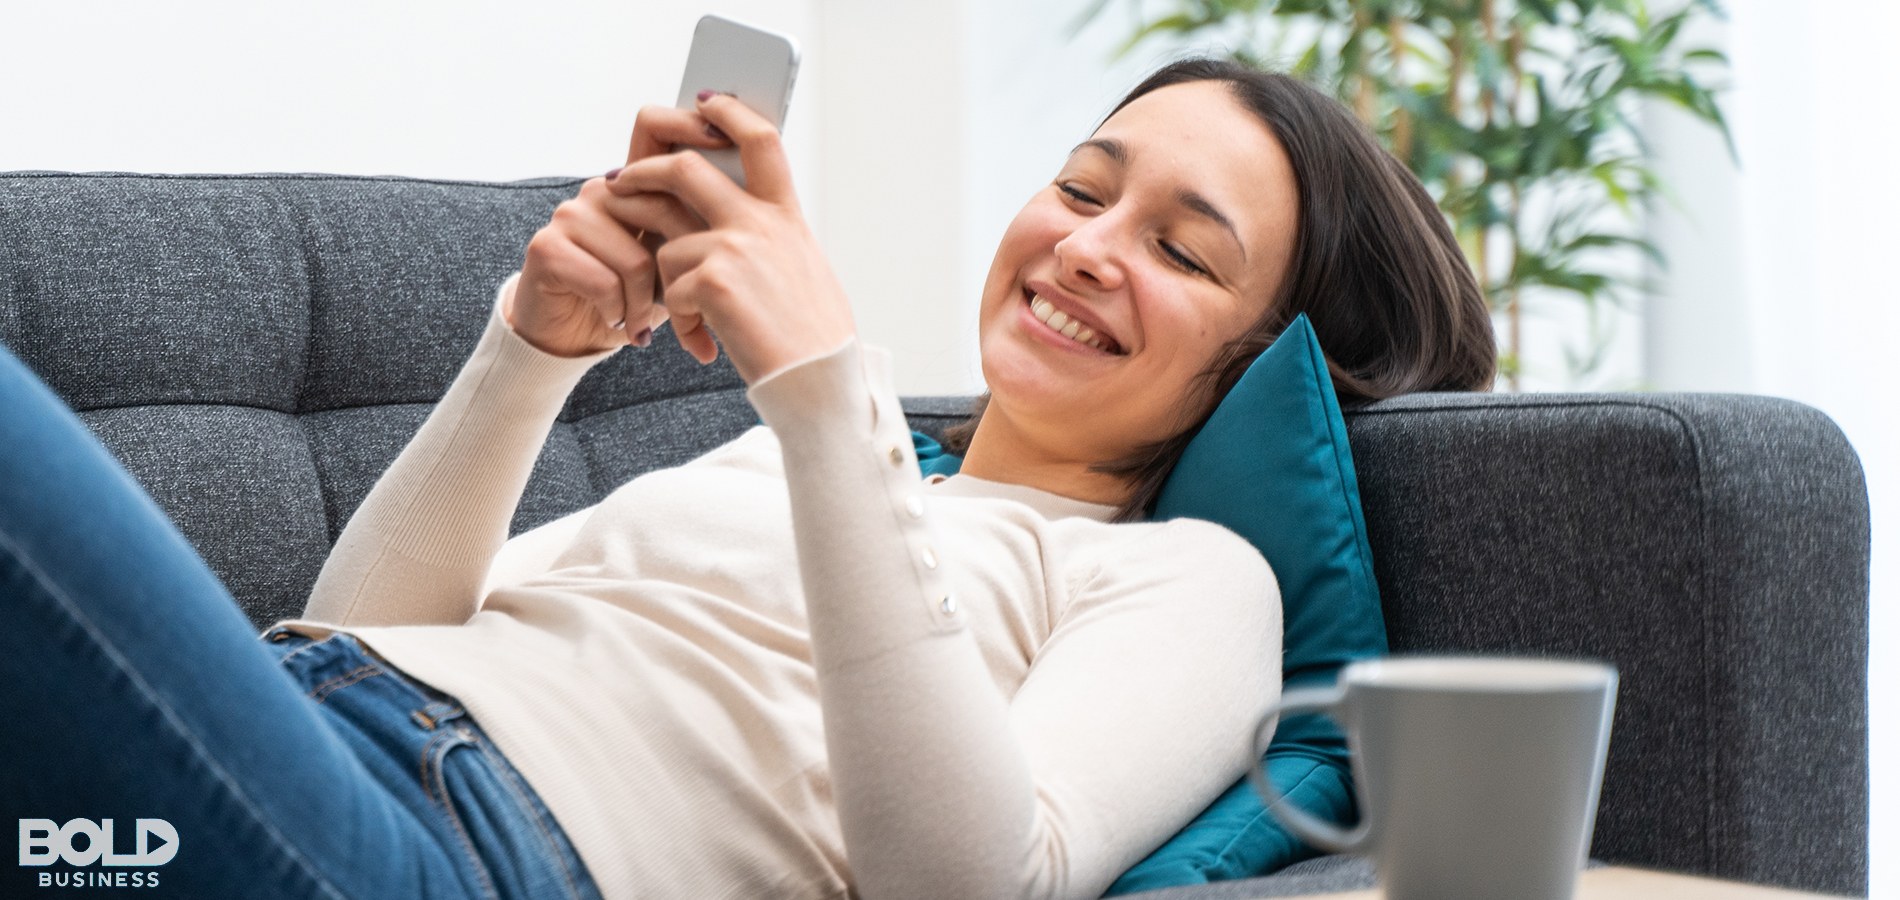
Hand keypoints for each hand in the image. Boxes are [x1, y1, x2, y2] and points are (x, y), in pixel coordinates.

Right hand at [507, 106, 728, 357]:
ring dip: (646, 303)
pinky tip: (617, 321)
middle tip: (684, 306)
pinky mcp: (547, 247)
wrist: (575, 339)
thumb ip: (698, 228)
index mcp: (634, 185)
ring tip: (639, 319)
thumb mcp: (674, 262)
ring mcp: (571, 214)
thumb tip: (749, 206)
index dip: (688, 124)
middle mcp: (601, 190)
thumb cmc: (632, 298)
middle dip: (681, 267)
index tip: (724, 135)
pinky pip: (606, 282)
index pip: (656, 128)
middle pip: (658, 207)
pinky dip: (620, 312)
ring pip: (637, 259)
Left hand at [606, 92, 856, 383]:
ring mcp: (735, 247)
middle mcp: (761, 222)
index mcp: (787, 217)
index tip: (705, 102)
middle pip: (684, 168)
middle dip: (641, 171)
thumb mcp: (803, 273)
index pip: (760, 140)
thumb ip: (770, 242)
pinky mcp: (712, 280)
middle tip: (618, 182)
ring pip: (664, 241)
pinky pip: (668, 291)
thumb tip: (735, 234)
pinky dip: (678, 323)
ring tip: (686, 318)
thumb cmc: (813, 340)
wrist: (819, 381)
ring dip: (661, 281)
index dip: (729, 113)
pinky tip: (702, 345)